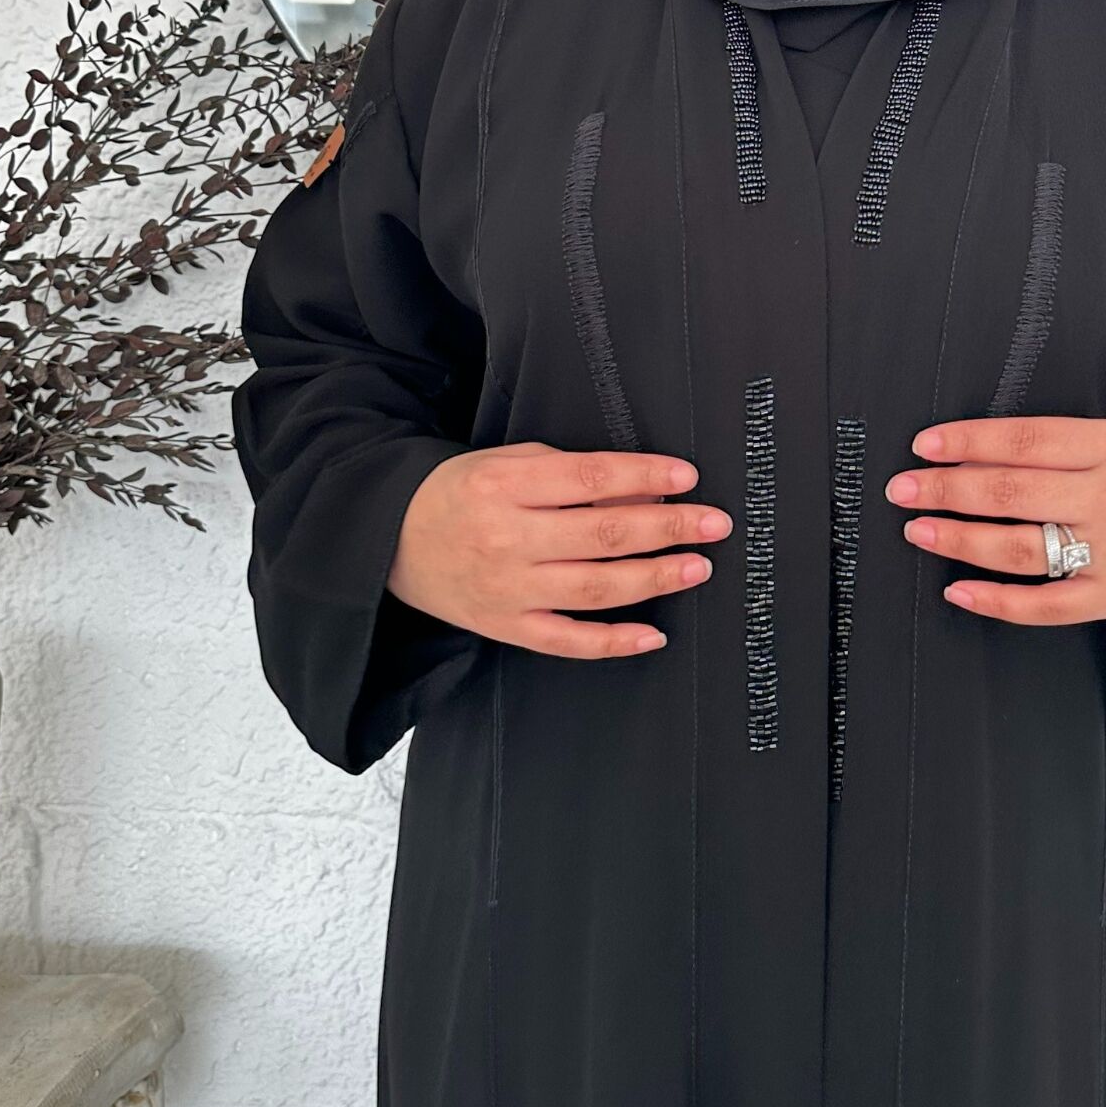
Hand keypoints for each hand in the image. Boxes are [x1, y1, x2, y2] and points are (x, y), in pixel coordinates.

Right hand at [388, 440, 731, 658]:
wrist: (390, 542)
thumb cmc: (459, 494)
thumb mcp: (505, 464)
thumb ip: (566, 473)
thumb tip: (638, 488)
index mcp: (503, 486)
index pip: (590, 479)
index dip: (644, 477)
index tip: (687, 478)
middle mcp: (507, 539)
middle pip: (603, 535)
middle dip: (668, 527)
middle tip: (714, 523)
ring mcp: (507, 590)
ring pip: (596, 589)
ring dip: (655, 578)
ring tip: (698, 566)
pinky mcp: (505, 628)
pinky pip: (567, 641)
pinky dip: (614, 642)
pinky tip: (654, 635)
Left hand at [886, 414, 1105, 626]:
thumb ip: (1056, 445)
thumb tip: (972, 452)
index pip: (1023, 441)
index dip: (967, 442)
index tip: (924, 446)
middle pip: (1012, 491)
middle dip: (946, 489)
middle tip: (903, 488)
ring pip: (1019, 547)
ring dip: (959, 539)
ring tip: (918, 530)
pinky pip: (1045, 606)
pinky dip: (996, 601)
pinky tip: (958, 590)